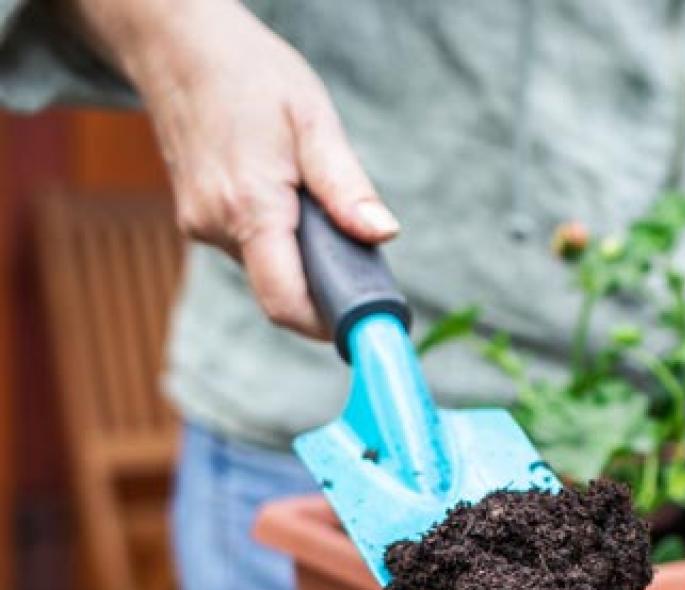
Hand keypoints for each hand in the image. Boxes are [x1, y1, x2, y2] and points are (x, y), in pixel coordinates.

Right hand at [62, 0, 398, 336]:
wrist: (178, 47)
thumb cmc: (251, 75)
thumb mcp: (314, 121)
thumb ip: (347, 187)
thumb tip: (383, 235)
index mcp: (250, 207)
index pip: (285, 301)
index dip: (328, 324)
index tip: (366, 321)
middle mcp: (216, 227)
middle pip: (283, 288)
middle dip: (326, 278)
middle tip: (358, 246)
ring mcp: (201, 225)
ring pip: (268, 268)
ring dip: (303, 253)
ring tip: (316, 199)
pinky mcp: (198, 220)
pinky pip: (251, 247)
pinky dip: (279, 236)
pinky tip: (287, 193)